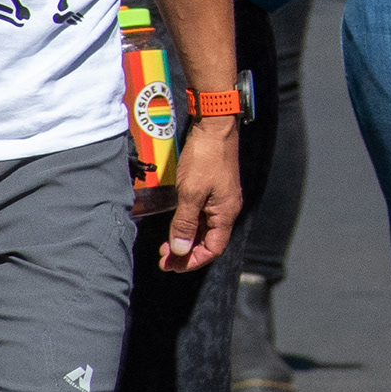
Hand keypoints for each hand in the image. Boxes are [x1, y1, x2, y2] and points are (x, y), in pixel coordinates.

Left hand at [158, 119, 242, 271]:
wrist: (214, 127)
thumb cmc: (205, 157)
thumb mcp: (191, 193)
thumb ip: (185, 223)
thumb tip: (181, 250)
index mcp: (226, 213)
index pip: (213, 249)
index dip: (192, 260)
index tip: (171, 265)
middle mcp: (226, 209)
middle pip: (209, 241)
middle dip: (187, 253)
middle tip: (164, 258)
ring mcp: (221, 199)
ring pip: (205, 229)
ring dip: (186, 240)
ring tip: (166, 246)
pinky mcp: (214, 189)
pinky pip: (203, 216)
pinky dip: (189, 225)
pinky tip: (176, 225)